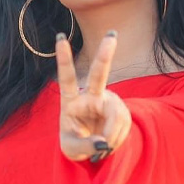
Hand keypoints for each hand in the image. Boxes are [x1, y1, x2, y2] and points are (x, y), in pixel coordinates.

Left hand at [56, 31, 132, 161]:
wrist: (91, 147)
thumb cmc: (74, 142)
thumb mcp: (72, 149)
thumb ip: (86, 145)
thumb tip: (103, 143)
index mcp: (71, 101)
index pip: (67, 77)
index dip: (64, 58)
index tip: (60, 38)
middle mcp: (90, 96)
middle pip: (99, 73)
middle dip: (105, 53)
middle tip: (112, 34)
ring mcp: (108, 101)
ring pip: (116, 115)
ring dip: (112, 136)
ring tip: (104, 147)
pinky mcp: (120, 110)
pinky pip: (124, 124)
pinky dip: (118, 138)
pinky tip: (111, 142)